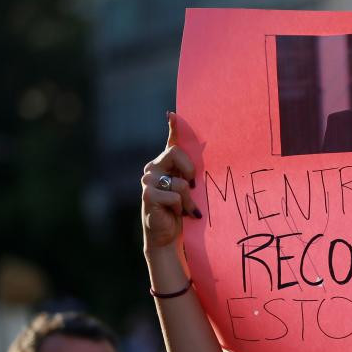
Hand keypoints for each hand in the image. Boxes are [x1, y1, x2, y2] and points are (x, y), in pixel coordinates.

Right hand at [141, 112, 199, 250]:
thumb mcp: (189, 190)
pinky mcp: (148, 195)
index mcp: (164, 165)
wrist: (166, 236)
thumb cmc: (180, 212)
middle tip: (193, 185)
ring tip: (185, 208)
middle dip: (190, 169)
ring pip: (179, 181)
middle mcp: (153, 169)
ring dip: (188, 199)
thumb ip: (191, 175)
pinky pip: (175, 196)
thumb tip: (204, 158)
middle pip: (175, 153)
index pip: (170, 142)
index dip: (173, 127)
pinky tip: (177, 214)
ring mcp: (147, 181)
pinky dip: (182, 207)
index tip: (173, 114)